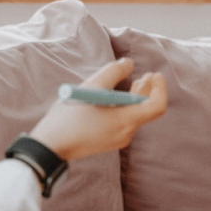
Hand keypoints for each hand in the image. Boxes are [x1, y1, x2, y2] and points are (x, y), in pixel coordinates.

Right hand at [30, 58, 166, 161]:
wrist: (50, 146)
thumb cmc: (70, 116)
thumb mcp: (91, 87)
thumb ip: (113, 72)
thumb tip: (129, 64)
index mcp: (126, 121)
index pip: (157, 106)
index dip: (160, 88)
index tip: (154, 74)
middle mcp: (126, 133)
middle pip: (146, 110)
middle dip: (148, 91)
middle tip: (148, 75)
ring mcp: (117, 139)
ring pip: (135, 116)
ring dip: (137, 98)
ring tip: (137, 82)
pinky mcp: (108, 141)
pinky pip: (125, 122)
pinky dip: (126, 107)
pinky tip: (117, 97)